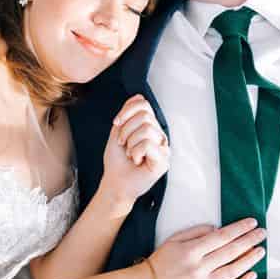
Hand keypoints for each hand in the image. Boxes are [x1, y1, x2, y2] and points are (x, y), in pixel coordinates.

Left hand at [98, 95, 168, 210]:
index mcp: (149, 126)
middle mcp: (159, 135)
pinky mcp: (164, 161)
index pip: (143, 103)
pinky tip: (137, 161)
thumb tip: (138, 96)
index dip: (127, 111)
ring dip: (130, 143)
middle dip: (126, 130)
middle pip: (144, 115)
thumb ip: (127, 114)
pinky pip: (148, 145)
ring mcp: (163, 148)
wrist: (115, 182)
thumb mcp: (118, 131)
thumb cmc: (117, 160)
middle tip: (123, 144)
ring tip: (130, 154)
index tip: (116, 124)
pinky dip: (136, 153)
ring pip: (146, 129)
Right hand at [144, 219, 265, 278]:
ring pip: (233, 271)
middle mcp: (199, 268)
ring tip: (260, 251)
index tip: (252, 222)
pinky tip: (252, 274)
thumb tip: (218, 229)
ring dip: (249, 260)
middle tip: (262, 233)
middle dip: (249, 240)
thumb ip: (197, 232)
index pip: (222, 237)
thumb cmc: (161, 261)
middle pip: (231, 252)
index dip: (239, 229)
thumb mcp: (174, 239)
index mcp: (191, 251)